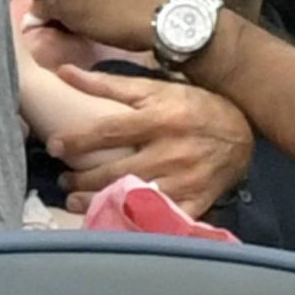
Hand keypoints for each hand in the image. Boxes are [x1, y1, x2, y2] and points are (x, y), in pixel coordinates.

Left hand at [46, 66, 253, 215]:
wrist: (241, 133)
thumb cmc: (192, 106)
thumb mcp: (154, 89)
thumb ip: (108, 83)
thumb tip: (64, 73)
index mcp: (159, 119)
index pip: (109, 131)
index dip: (77, 140)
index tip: (53, 146)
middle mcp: (171, 151)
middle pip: (117, 170)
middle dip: (82, 178)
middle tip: (63, 180)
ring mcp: (184, 180)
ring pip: (134, 196)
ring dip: (98, 201)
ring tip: (75, 201)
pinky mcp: (195, 202)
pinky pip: (163, 218)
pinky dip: (137, 222)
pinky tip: (115, 221)